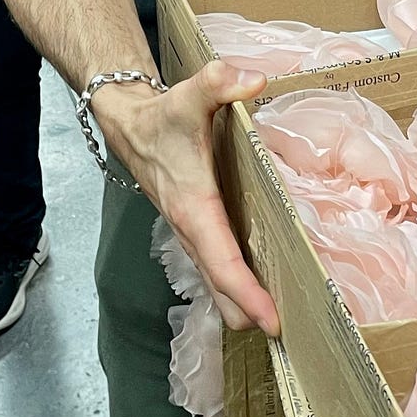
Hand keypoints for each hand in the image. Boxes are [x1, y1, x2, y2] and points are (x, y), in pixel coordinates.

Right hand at [95, 60, 279, 336]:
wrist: (129, 125)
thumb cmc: (164, 116)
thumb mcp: (191, 94)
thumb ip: (221, 83)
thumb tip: (255, 80)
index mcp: (194, 207)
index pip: (222, 260)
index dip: (246, 292)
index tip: (271, 319)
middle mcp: (191, 228)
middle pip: (219, 285)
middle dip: (248, 312)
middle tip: (287, 336)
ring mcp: (191, 233)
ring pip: (215, 281)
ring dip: (241, 305)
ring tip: (278, 325)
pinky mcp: (195, 229)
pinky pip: (214, 268)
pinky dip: (233, 288)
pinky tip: (255, 296)